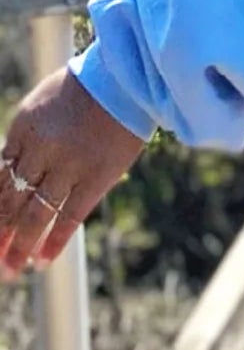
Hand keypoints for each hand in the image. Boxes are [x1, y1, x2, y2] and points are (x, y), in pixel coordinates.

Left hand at [0, 68, 146, 278]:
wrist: (126, 80)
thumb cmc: (83, 91)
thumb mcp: (39, 108)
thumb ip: (23, 142)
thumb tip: (9, 176)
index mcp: (21, 130)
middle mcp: (40, 150)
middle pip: (10, 201)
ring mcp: (68, 165)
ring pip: (35, 214)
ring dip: (20, 245)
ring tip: (12, 269)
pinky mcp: (97, 176)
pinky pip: (70, 215)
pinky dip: (55, 240)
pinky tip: (44, 260)